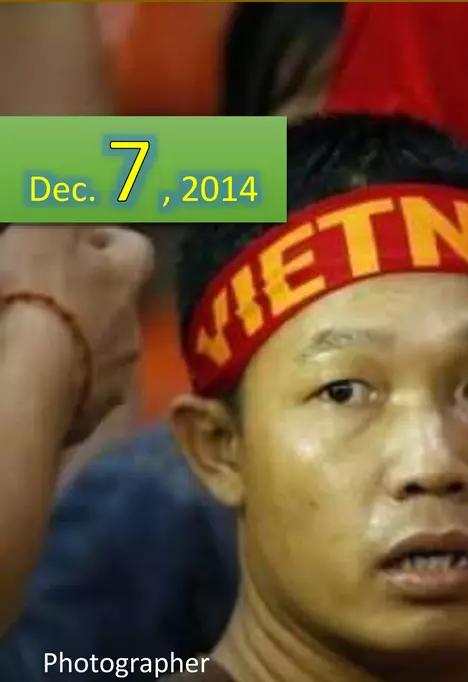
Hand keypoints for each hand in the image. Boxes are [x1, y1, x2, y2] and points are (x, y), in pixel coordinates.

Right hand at [0, 225, 152, 442]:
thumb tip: (87, 176)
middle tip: (44, 292)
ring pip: (103, 352)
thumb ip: (64, 208)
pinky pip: (82, 394)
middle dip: (89, 297)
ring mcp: (115, 377)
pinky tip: (30, 379)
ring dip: (76, 342)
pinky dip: (62, 383)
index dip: (108, 240)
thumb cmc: (36, 297)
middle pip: (120, 305)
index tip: (76, 240)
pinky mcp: (91, 417)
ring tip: (33, 339)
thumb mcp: (44, 233)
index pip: (135, 249)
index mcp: (122, 280)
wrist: (30, 385)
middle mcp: (132, 329)